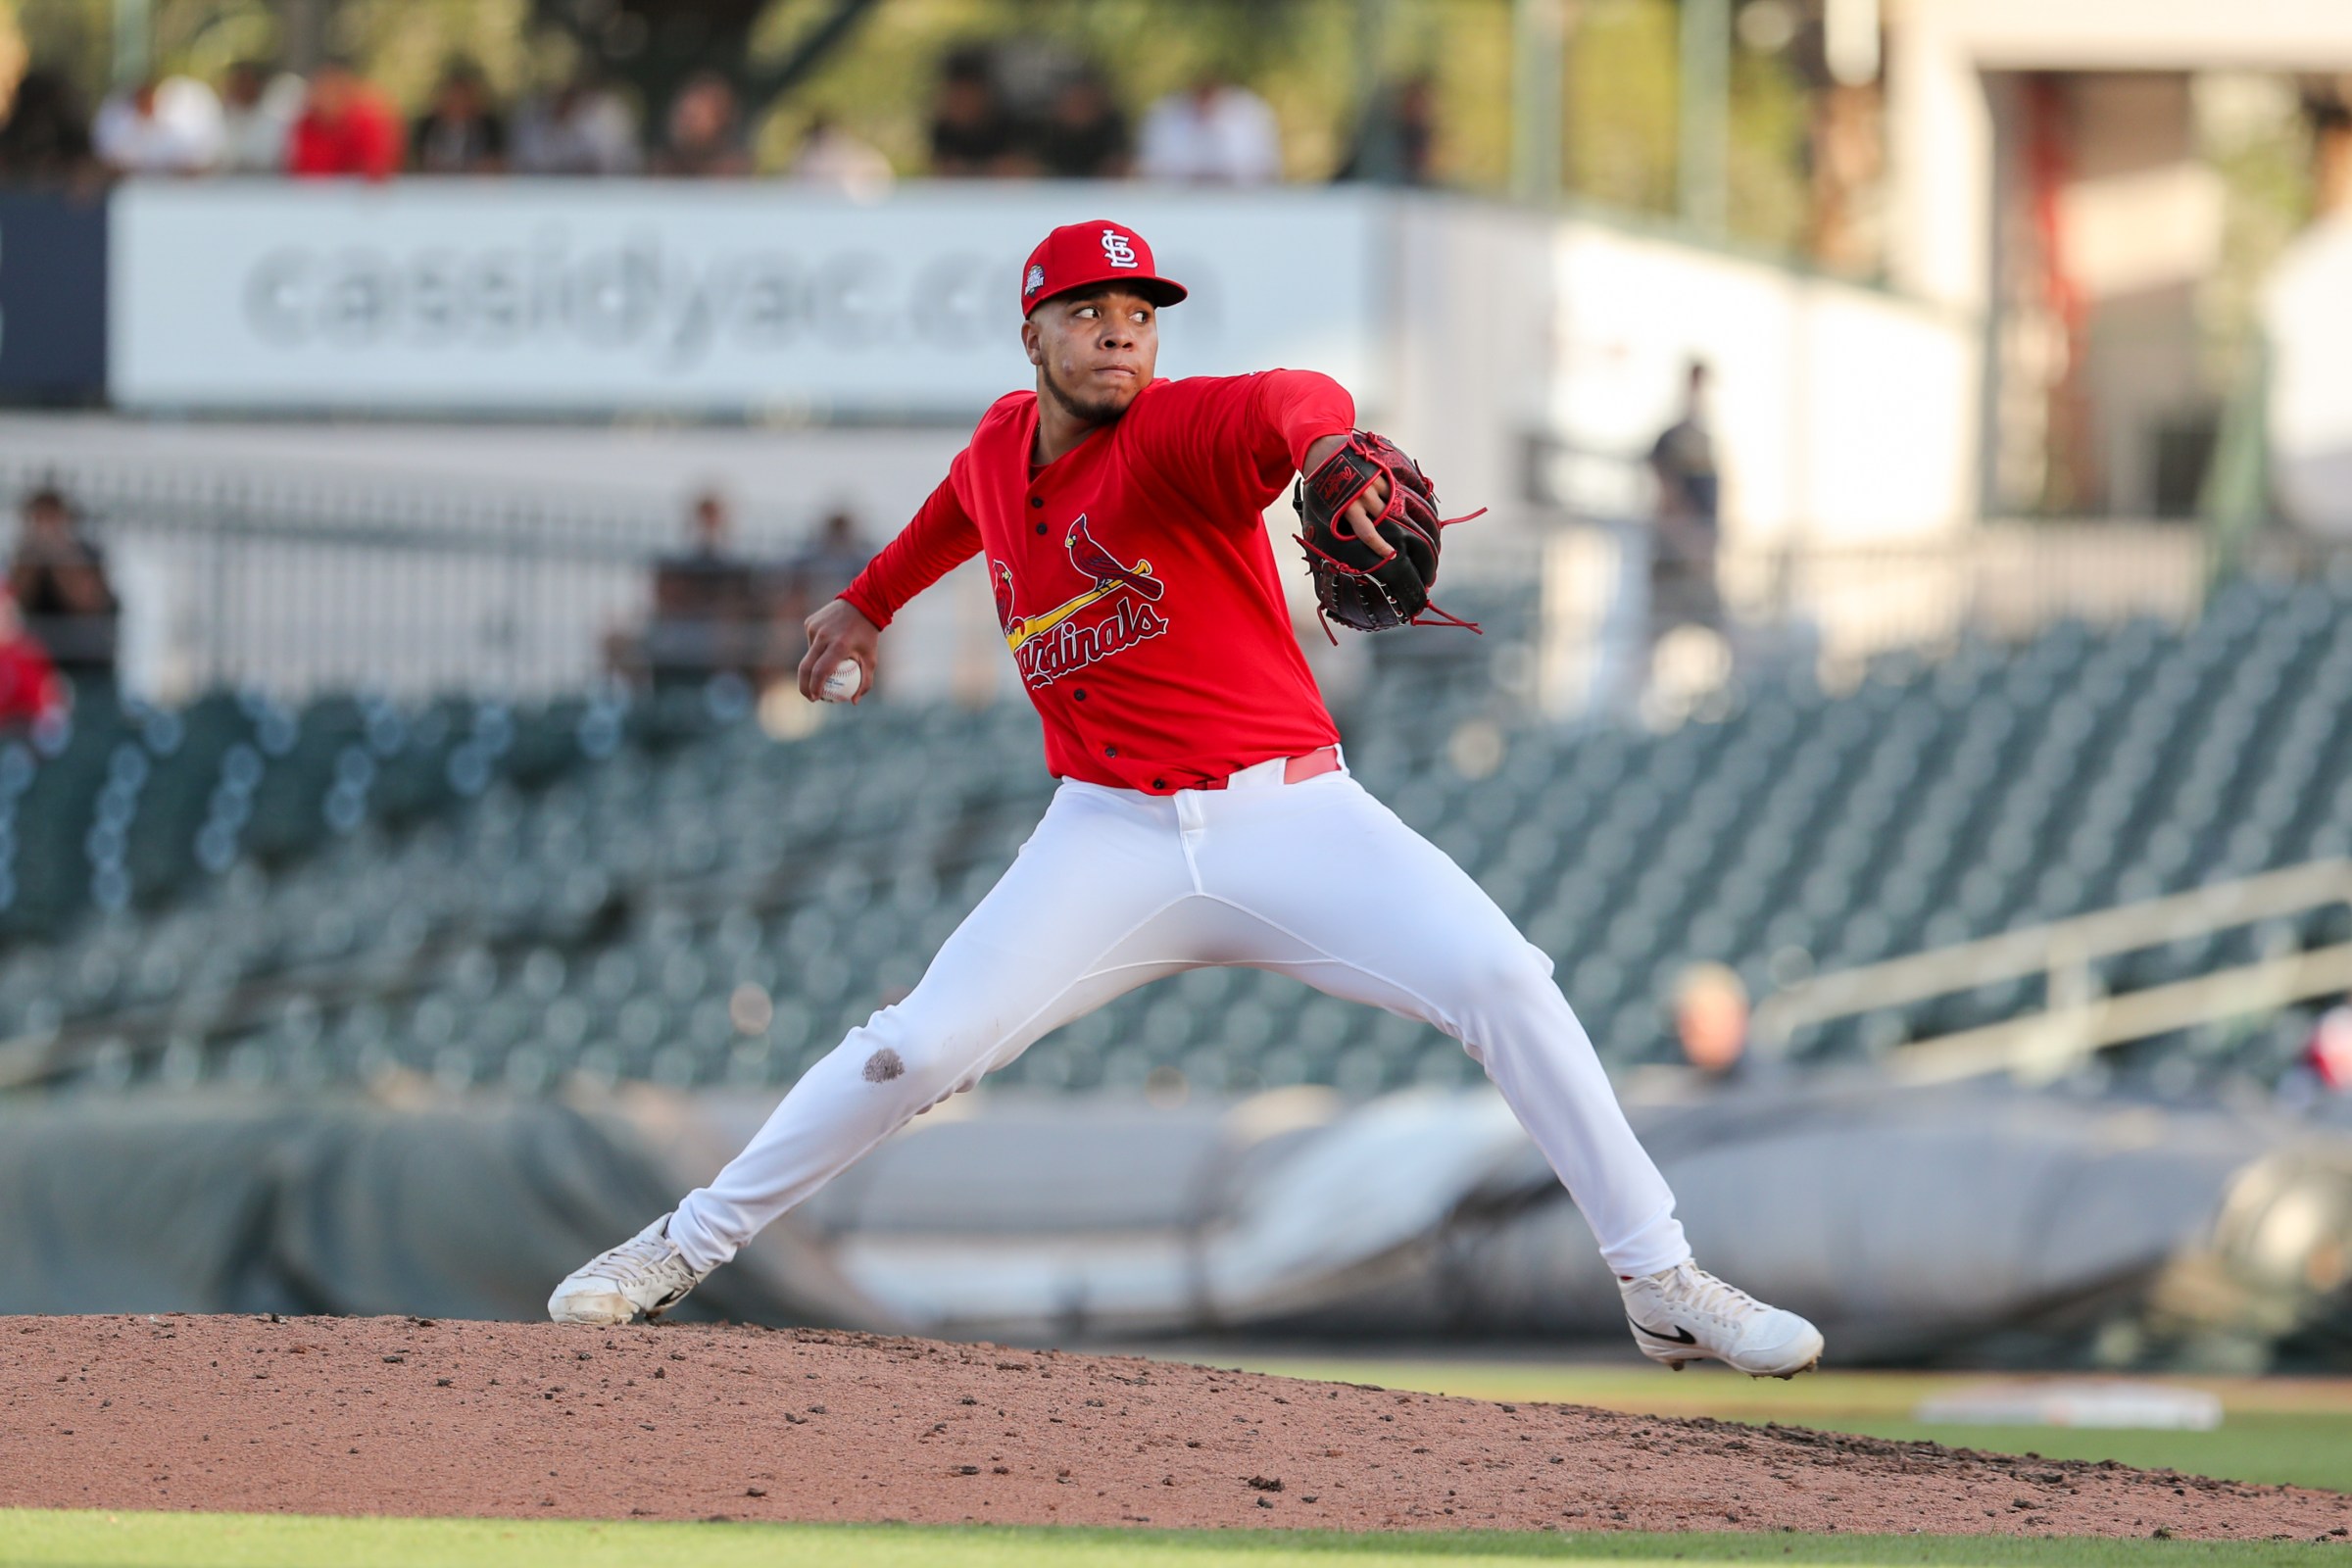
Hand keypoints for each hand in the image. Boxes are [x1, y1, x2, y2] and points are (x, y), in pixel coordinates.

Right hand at [797, 597, 880, 702]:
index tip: (816, 698)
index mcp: (839, 645)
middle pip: (806, 666)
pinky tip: (828, 645)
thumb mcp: (871, 659)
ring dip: (814, 664)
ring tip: (827, 664)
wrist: (862, 602)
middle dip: (803, 685)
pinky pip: (810, 642)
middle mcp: (824, 636)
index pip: (820, 671)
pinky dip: (817, 648)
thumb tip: (854, 701)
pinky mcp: (809, 622)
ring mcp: (814, 627)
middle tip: (809, 696)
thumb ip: (865, 682)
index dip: (814, 687)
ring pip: (809, 654)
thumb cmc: (868, 635)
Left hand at [1302, 434, 1393, 559]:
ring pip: (1391, 500)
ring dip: (1391, 506)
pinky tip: (1391, 493)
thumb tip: (1347, 535)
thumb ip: (1339, 519)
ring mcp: (1372, 482)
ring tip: (1393, 509)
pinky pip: (1391, 485)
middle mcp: (1361, 496)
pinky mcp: (1378, 470)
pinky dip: (1392, 491)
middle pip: (1384, 516)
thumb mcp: (1324, 505)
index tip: (1391, 554)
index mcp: (1346, 508)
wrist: (1321, 450)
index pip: (1368, 533)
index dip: (1380, 546)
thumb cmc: (1320, 481)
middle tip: (1396, 529)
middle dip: (1391, 524)